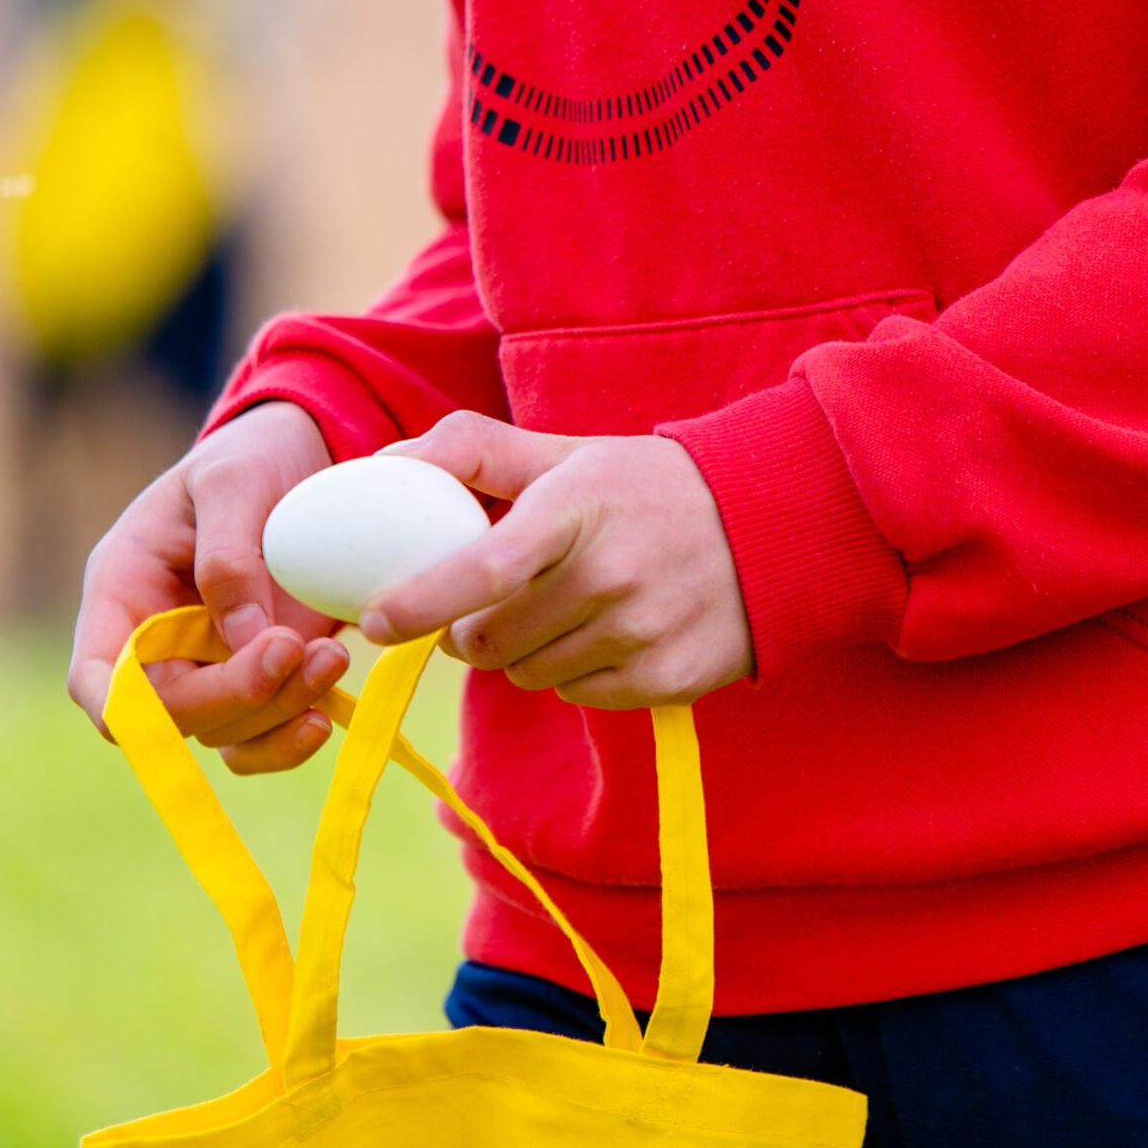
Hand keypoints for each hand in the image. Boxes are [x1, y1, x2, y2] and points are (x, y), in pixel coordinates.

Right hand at [66, 401, 354, 771]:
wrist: (301, 457)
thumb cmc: (250, 456)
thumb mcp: (234, 480)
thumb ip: (229, 555)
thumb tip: (246, 640)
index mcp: (123, 591)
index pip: (97, 680)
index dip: (126, 712)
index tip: (194, 695)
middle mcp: (157, 644)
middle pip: (171, 716)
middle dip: (237, 696)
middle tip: (299, 647)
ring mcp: (209, 667)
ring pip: (224, 734)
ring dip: (278, 713)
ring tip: (332, 655)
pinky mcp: (260, 678)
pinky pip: (261, 737)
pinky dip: (292, 737)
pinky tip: (329, 706)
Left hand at [359, 412, 753, 709]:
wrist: (772, 522)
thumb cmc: (645, 487)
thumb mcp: (569, 456)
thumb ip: (475, 453)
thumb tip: (385, 463)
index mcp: (576, 510)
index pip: (482, 569)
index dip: (420, 602)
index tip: (375, 622)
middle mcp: (610, 575)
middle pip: (490, 641)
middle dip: (473, 631)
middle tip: (497, 602)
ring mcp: (643, 632)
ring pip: (530, 675)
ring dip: (527, 653)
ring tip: (567, 609)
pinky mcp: (669, 679)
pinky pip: (580, 695)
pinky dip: (578, 673)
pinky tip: (610, 632)